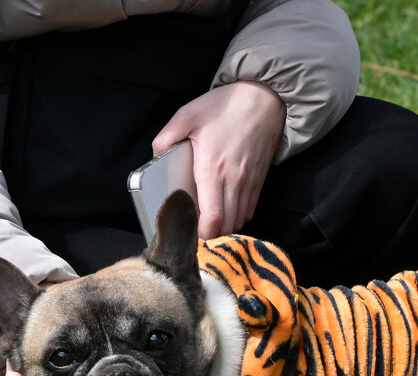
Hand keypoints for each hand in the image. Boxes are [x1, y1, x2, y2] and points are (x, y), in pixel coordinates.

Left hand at [153, 81, 284, 239]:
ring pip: (239, 220)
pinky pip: (249, 210)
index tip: (190, 231)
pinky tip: (226, 211)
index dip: (202, 232)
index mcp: (212, 168)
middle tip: (195, 229)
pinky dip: (238, 217)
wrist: (263, 99)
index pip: (213, 217)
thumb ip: (166, 138)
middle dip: (211, 234)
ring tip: (209, 222)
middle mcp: (234, 181)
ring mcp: (249, 182)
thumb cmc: (226, 106)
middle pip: (226, 225)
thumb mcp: (188, 114)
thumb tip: (154, 159)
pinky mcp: (259, 180)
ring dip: (225, 227)